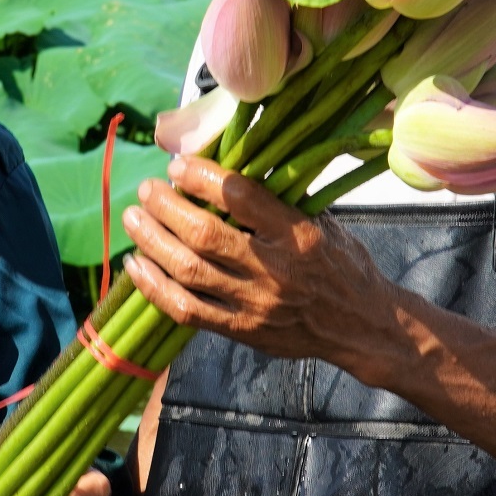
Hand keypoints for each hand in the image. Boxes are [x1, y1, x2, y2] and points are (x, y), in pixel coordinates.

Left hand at [121, 154, 390, 366]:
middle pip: (205, 235)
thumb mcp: (322, 221)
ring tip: (133, 219)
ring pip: (189, 271)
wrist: (362, 327)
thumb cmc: (341, 265)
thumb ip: (278, 199)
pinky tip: (137, 265)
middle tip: (146, 190)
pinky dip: (155, 287)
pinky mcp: (242, 330)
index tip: (177, 164)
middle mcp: (275, 269)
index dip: (202, 177)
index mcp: (298, 234)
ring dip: (153, 241)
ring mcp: (256, 304)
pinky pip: (187, 310)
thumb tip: (226, 167)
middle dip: (167, 207)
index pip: (242, 197)